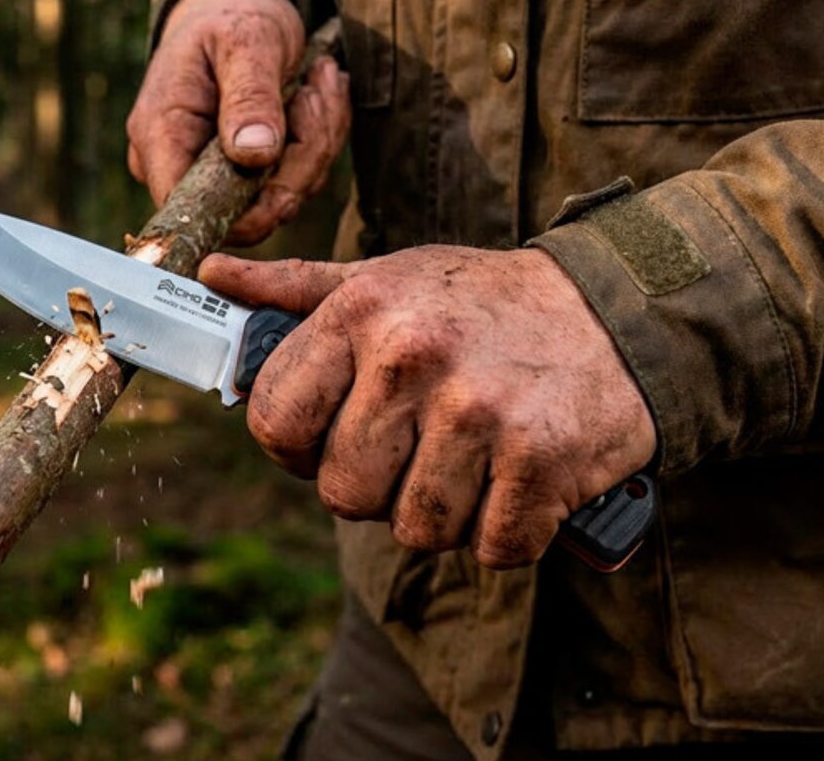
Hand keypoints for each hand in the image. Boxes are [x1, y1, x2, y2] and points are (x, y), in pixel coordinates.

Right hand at [127, 0, 349, 244]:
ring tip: (318, 80)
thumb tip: (254, 155)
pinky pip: (294, 182)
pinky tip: (317, 94)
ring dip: (316, 142)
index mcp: (161, 135)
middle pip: (246, 213)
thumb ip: (250, 97)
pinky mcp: (246, 177)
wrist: (237, 7)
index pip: (187, 210)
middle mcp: (178, 166)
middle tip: (315, 93)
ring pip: (280, 199)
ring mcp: (212, 176)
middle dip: (299, 159)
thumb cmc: (232, 16)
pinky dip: (318, 140)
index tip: (287, 174)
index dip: (241, 214)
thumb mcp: (246, 41)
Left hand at [199, 247, 656, 568]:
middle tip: (417, 451)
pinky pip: (493, 546)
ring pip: (416, 529)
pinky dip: (507, 532)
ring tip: (470, 461)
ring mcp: (479, 410)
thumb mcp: (384, 278)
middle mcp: (412, 357)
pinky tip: (517, 483)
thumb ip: (293, 289)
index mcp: (360, 313)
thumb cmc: (477, 303)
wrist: (613, 308)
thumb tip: (210, 277)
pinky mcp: (542, 459)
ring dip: (444, 513)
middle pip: (343, 494)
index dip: (297, 449)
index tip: (330, 441)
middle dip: (377, 487)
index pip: (276, 423)